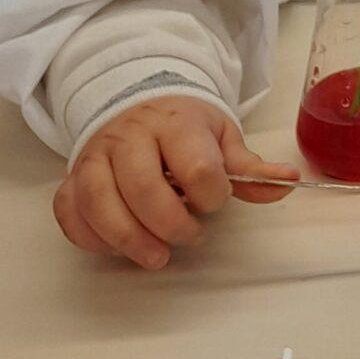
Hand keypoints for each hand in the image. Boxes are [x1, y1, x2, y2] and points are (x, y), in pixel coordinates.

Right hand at [55, 97, 296, 270]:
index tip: (216, 200)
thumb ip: (250, 168)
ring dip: (128, 239)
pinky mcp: (72, 178)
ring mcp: (94, 156)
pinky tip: (117, 247)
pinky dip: (91, 238)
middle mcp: (128, 136)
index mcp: (174, 123)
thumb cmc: (186, 128)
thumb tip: (289, 180)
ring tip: (156, 256)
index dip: (211, 194)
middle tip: (189, 237)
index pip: (194, 165)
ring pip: (98, 200)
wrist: (140, 102)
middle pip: (141, 186)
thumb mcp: (223, 137)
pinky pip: (70, 212)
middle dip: (170, 224)